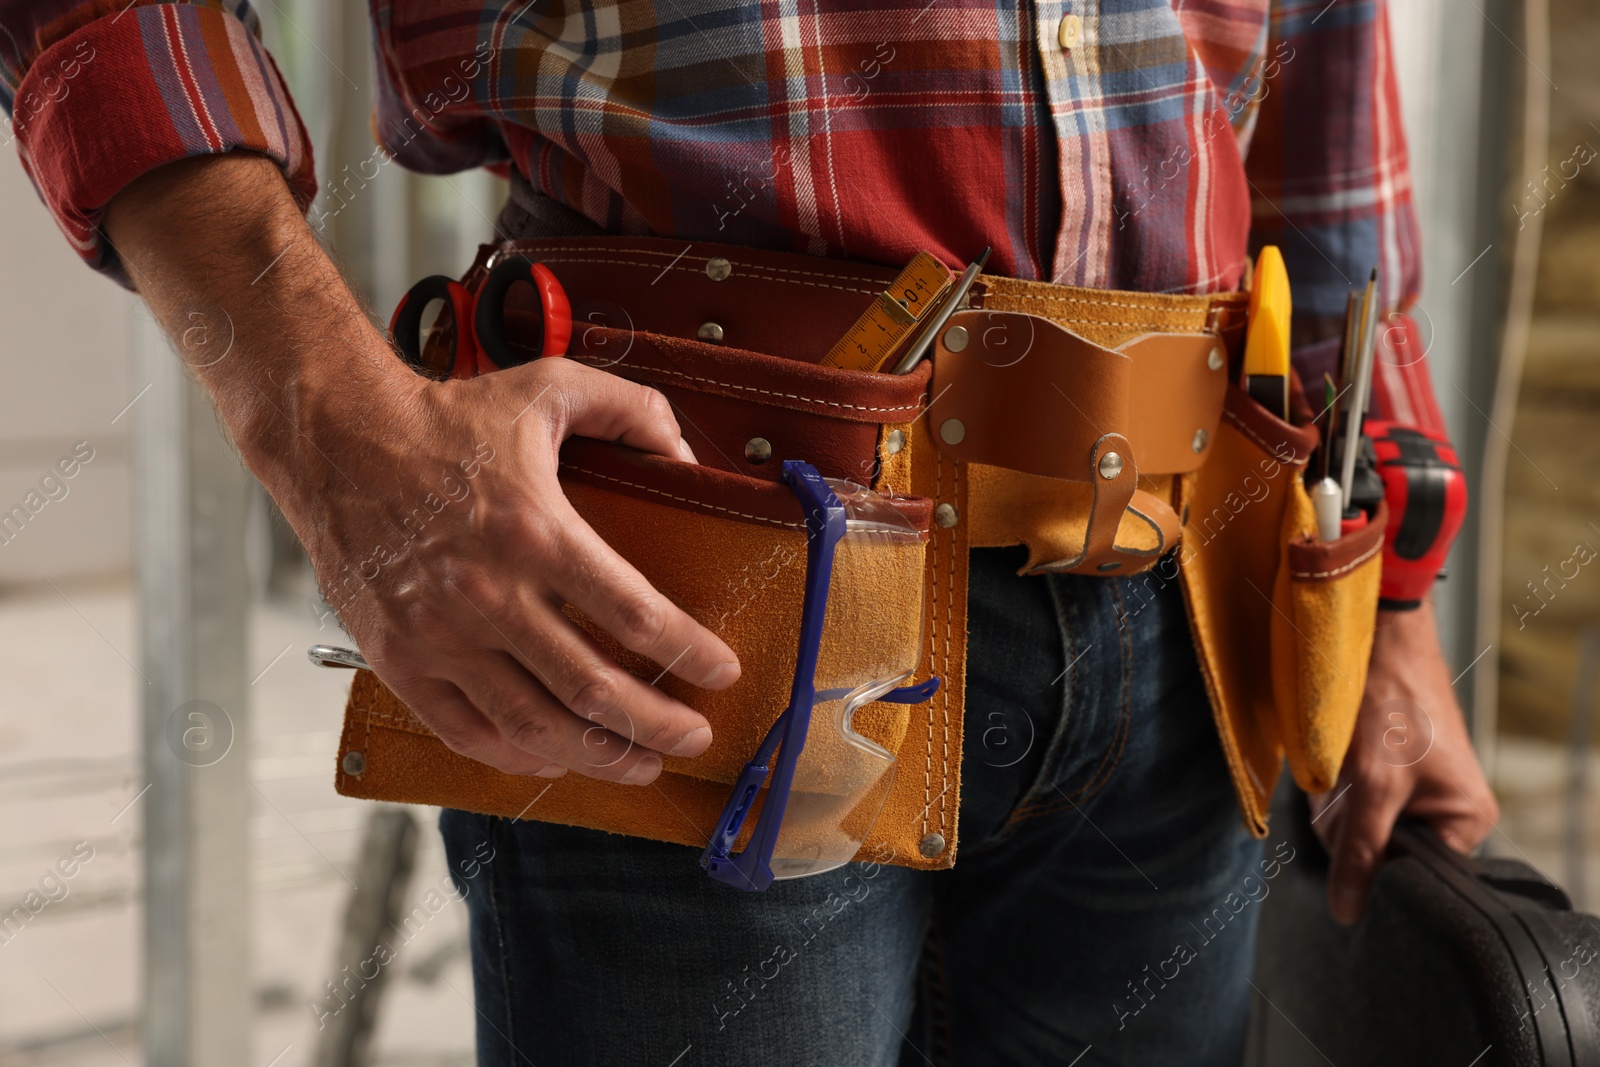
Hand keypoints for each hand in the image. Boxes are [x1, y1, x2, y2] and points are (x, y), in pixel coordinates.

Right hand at [105, 153, 739, 784]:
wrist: (336, 439)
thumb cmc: (447, 417)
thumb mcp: (549, 388)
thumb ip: (631, 411)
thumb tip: (686, 457)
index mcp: (537, 532)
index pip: (635, 614)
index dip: (690, 652)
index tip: (722, 671)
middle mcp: (491, 595)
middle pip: (594, 688)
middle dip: (658, 724)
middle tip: (695, 737)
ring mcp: (441, 636)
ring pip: (536, 724)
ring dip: (599, 754)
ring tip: (641, 762)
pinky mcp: (399, 660)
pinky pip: (467, 730)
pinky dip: (519, 755)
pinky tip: (557, 756)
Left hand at [1308, 599, 1497, 923]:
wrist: (1376, 636)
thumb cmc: (1389, 703)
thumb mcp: (1371, 785)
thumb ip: (1358, 852)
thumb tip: (1348, 915)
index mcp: (1465, 823)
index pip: (1411, 878)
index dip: (1371, 864)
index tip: (1350, 828)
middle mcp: (1448, 812)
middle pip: (1378, 854)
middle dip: (1345, 824)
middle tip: (1346, 779)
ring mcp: (1415, 792)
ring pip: (1355, 828)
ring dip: (1333, 800)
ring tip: (1341, 760)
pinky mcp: (1386, 773)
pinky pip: (1349, 801)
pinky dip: (1332, 783)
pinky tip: (1334, 757)